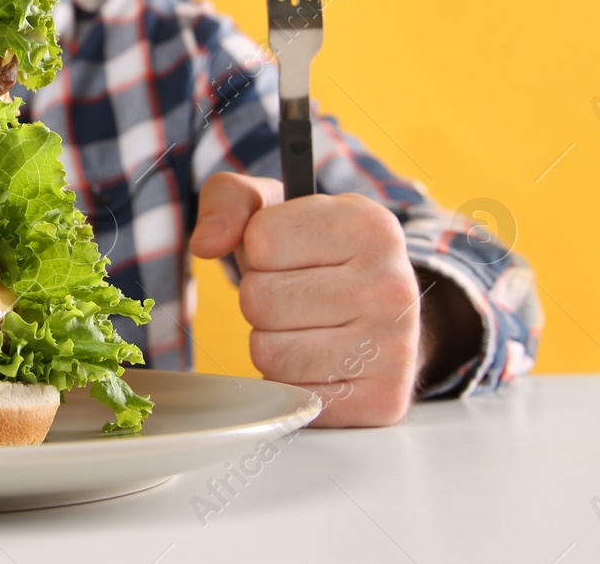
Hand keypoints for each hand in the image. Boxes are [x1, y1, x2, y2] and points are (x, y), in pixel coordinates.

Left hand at [189, 173, 420, 426]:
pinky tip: (318, 363)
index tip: (289, 253)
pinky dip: (288, 381)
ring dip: (272, 342)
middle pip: (258, 299)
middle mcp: (392, 285)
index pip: (261, 239)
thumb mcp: (274, 209)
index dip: (257, 249)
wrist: (379, 318)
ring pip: (268, 352)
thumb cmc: (316, 258)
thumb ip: (228, 200)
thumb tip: (206, 243)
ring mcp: (394, 348)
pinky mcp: (381, 400)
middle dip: (261, 299)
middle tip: (296, 296)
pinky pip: (288, 394)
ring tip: (307, 328)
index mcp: (370, 225)